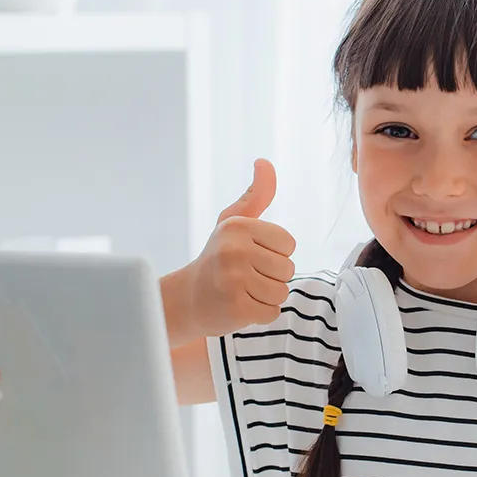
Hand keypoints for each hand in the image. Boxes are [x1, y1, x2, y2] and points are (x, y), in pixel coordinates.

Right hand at [169, 159, 297, 340]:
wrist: (187, 299)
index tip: (251, 256)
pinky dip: (260, 314)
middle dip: (271, 278)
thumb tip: (264, 162)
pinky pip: (271, 312)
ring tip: (243, 291)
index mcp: (237, 226)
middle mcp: (234, 250)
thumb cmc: (217, 257)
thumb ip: (257, 195)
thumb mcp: (233, 222)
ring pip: (281, 292)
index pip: (289, 244)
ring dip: (266, 297)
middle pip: (288, 270)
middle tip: (245, 277)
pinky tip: (240, 306)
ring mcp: (233, 280)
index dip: (275, 254)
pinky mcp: (236, 307)